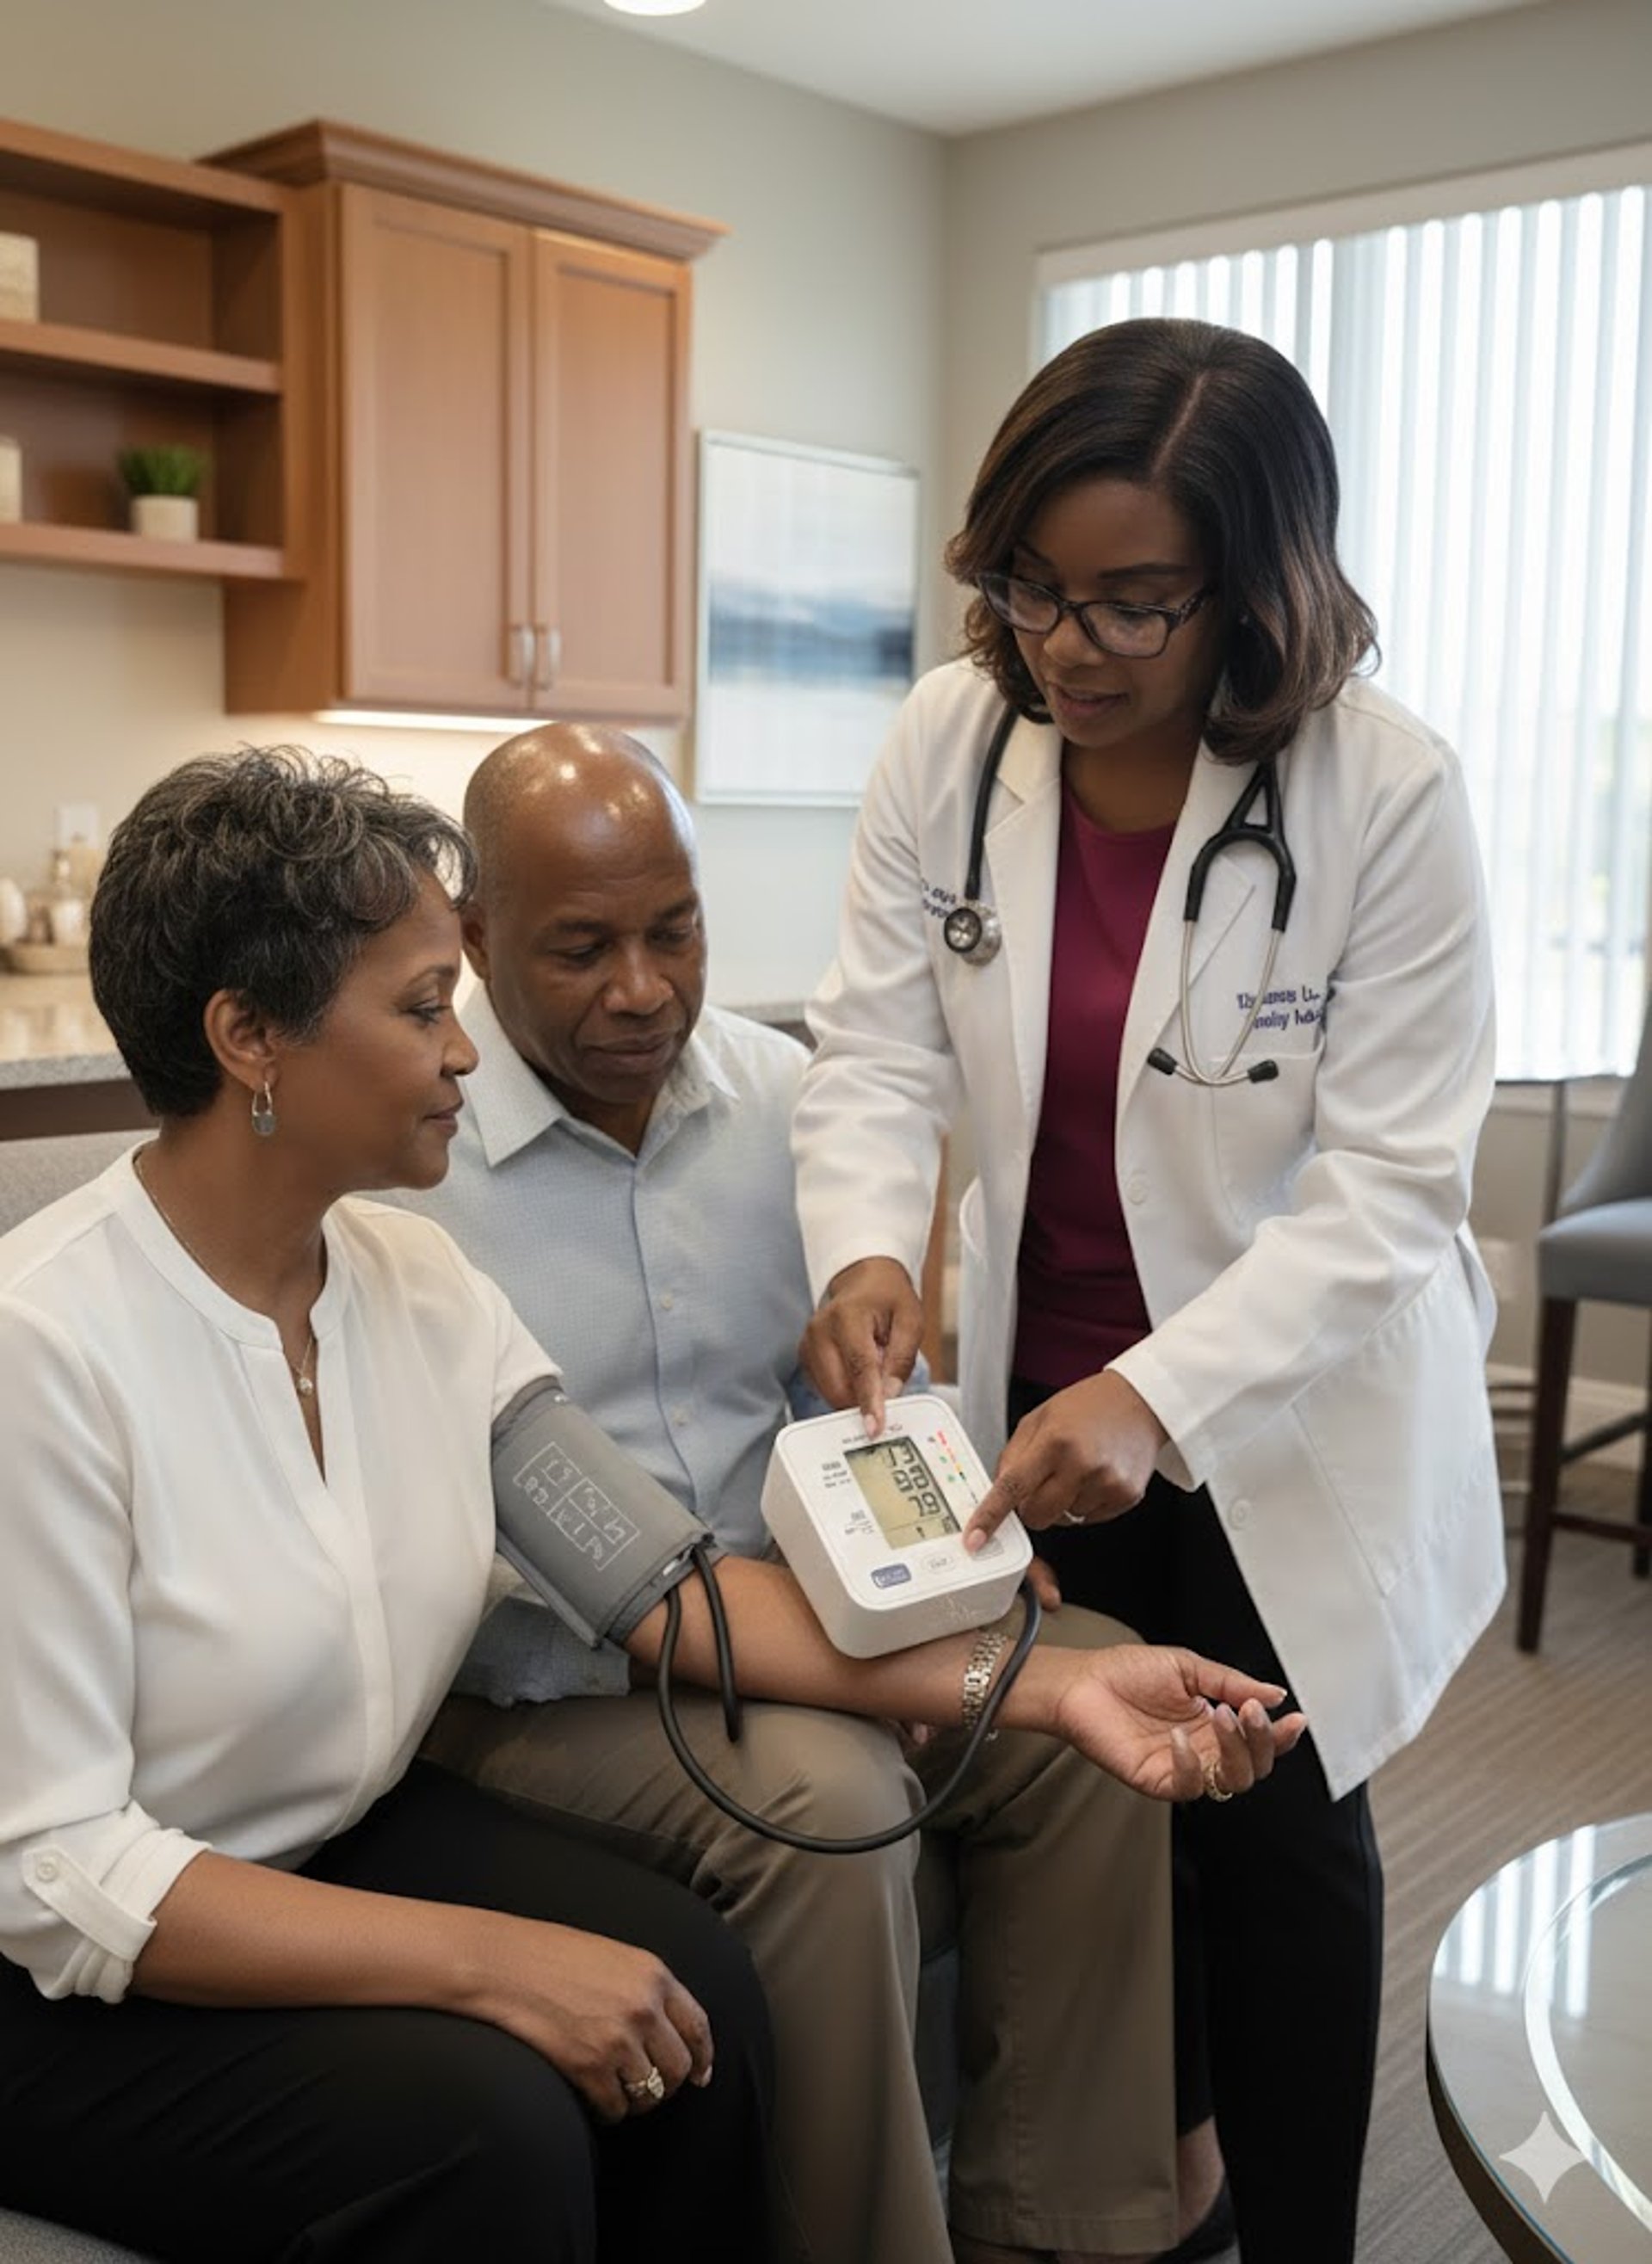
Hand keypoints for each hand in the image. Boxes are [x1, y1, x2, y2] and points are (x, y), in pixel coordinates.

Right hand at [465, 1913, 713, 2123]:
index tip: (700, 2075)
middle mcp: (644, 2007)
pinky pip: (615, 2108)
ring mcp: (618, 2039)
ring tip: (615, 2091)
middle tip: (645, 2087)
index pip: (698, 2026)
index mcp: (653, 1974)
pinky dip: (607, 2111)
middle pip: (679, 2068)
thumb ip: (644, 1988)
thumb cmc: (550, 1956)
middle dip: (665, 2084)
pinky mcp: (589, 2066)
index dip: (702, 2057)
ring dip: (635, 2100)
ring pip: (649, 2094)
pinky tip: (593, 2099)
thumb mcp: (612, 1957)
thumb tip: (667, 2030)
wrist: (502, 1963)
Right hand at [799, 1256, 923, 1436]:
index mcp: (846, 1316)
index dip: (868, 1401)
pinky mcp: (805, 1358)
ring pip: (831, 1394)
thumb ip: (901, 1358)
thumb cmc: (888, 1298)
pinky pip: (826, 1390)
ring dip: (856, 1392)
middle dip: (865, 1397)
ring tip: (871, 1363)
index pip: (859, 1367)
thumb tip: (889, 1395)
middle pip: (839, 1389)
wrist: (864, 1283)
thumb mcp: (911, 1321)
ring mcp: (808, 1345)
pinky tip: (856, 1368)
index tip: (874, 1427)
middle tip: (886, 1376)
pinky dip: (845, 1388)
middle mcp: (819, 1331)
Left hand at [966, 1371, 1167, 1547]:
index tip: (974, 1539)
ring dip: (1062, 1503)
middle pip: (1036, 1515)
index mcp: (1054, 1441)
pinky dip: (1085, 1503)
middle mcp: (1082, 1464)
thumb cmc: (1086, 1407)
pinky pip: (1089, 1519)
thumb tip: (996, 1495)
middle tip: (1043, 1480)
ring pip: (1064, 1520)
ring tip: (1078, 1468)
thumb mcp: (1039, 1419)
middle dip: (1031, 1506)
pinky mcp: (1126, 1496)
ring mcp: (1107, 1483)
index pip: (1013, 1487)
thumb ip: (1013, 1457)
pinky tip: (1095, 1475)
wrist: (1139, 1401)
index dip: (990, 1516)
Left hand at [1048, 1646, 1307, 1802]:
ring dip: (1235, 1750)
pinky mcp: (1158, 1780)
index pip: (1259, 1741)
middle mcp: (1205, 1749)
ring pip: (1232, 1781)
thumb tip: (1276, 1695)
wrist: (1083, 1682)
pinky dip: (1192, 1763)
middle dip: (1262, 1741)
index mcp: (1215, 1723)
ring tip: (1220, 1715)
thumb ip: (1231, 1683)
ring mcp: (1183, 1767)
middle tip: (1249, 1711)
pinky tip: (1181, 1736)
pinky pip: (1190, 1785)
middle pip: (1255, 1767)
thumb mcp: (1188, 1667)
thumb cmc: (1128, 1672)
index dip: (1280, 1736)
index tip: (1295, 1719)